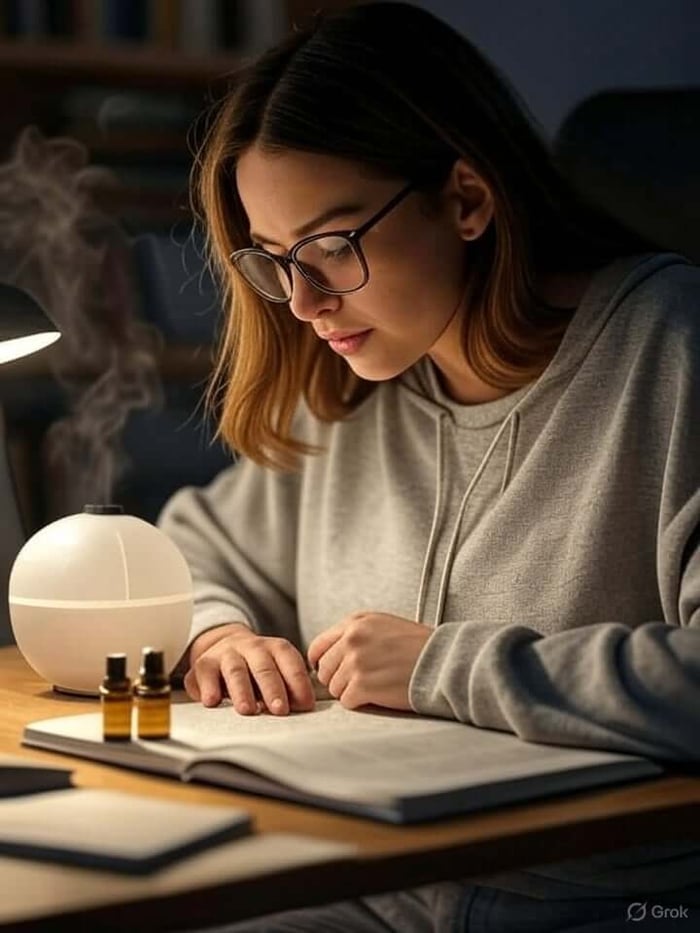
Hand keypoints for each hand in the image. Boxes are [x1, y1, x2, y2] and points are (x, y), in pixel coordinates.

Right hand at [184, 622, 314, 715]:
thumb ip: (290, 687)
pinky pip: (205, 674)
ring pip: (235, 670)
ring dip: (242, 691)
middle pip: (263, 667)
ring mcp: (226, 654)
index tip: (304, 704)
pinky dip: (208, 687)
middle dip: (273, 688)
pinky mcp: (203, 664)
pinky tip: (212, 701)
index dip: (298, 683)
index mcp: (275, 648)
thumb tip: (303, 706)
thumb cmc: (256, 667)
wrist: (223, 645)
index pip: (289, 661)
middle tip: (280, 709)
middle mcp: (251, 647)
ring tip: (248, 709)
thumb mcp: (276, 671)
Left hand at [307, 612, 431, 710]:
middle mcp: (352, 638)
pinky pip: (347, 702)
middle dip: (340, 680)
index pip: (319, 646)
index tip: (333, 672)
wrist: (443, 661)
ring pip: (335, 688)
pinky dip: (362, 703)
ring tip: (377, 686)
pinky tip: (380, 695)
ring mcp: (355, 661)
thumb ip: (357, 634)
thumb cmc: (419, 647)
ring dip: (352, 692)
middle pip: (325, 670)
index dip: (323, 663)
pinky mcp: (362, 684)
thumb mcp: (384, 626)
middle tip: (363, 683)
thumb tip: (331, 656)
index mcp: (356, 622)